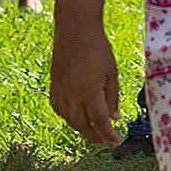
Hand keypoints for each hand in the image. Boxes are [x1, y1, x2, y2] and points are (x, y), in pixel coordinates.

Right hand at [50, 25, 121, 145]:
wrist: (75, 29)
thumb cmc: (97, 48)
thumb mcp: (111, 73)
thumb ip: (112, 97)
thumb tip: (114, 118)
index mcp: (89, 93)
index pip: (100, 122)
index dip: (109, 135)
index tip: (117, 140)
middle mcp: (72, 95)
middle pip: (83, 126)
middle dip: (95, 136)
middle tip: (105, 141)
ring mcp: (60, 90)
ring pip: (69, 119)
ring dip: (81, 129)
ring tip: (92, 131)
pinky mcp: (53, 85)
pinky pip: (58, 108)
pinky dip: (67, 117)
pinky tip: (74, 117)